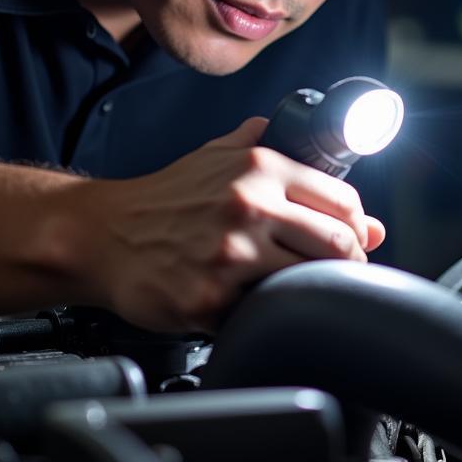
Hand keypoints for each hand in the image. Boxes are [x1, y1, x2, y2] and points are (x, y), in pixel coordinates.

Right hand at [83, 117, 385, 332]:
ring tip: (298, 289)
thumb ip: (276, 149)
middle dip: (349, 263)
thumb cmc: (166, 198)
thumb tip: (327, 176)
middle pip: (339, 243)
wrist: (104, 234)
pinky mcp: (211, 298)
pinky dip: (267, 311)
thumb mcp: (218, 155)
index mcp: (258, 167)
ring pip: (309, 280)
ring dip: (312, 289)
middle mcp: (248, 205)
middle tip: (339, 273)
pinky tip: (255, 303)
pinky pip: (263, 311)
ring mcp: (230, 254)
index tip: (355, 240)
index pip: (343, 200)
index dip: (358, 226)